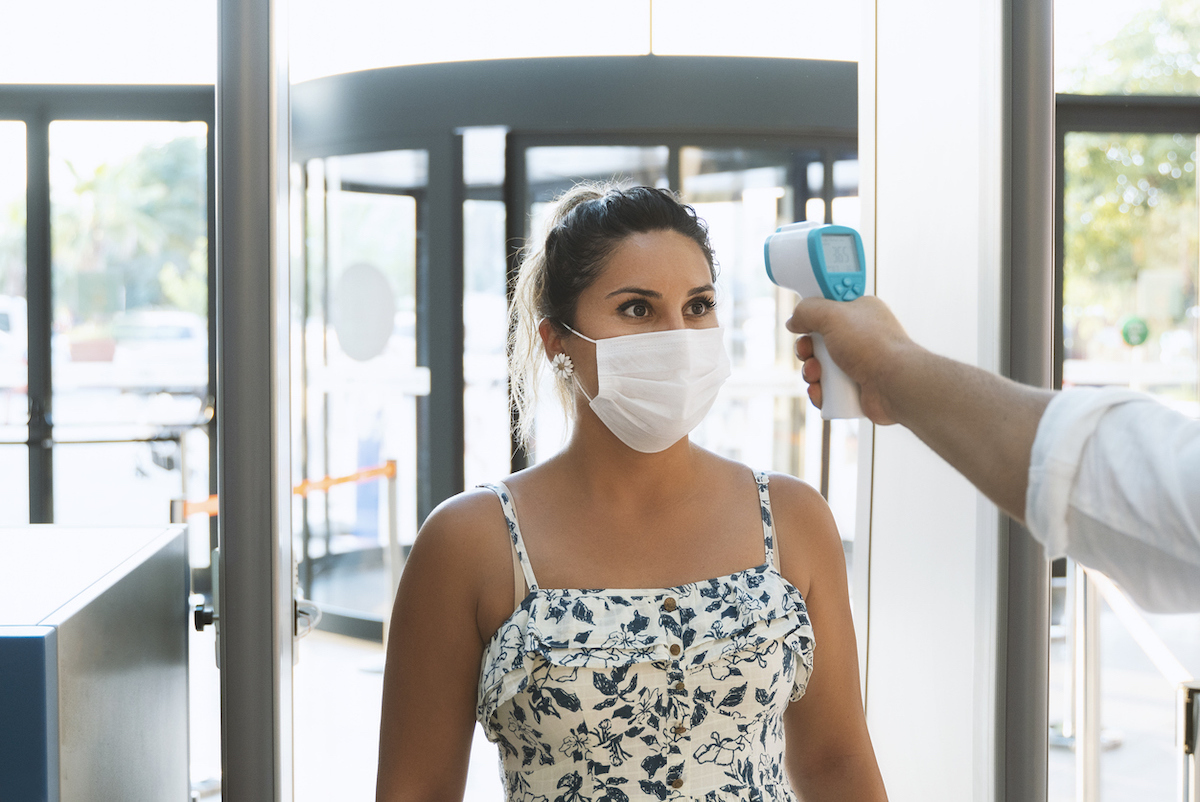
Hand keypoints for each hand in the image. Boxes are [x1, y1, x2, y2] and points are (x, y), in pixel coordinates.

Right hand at [786, 296, 913, 425]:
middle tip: (807, 352)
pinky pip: (828, 388)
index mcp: (860, 312)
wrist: (894, 384)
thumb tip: (793, 321)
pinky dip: (820, 391)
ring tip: (816, 375)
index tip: (804, 321)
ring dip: (811, 371)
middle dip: (807, 349)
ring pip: (821, 366)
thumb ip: (807, 310)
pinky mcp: (856, 387)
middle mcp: (860, 336)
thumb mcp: (832, 315)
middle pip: (819, 340)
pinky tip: (821, 392)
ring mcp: (859, 362)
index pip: (829, 307)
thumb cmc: (871, 345)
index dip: (814, 315)